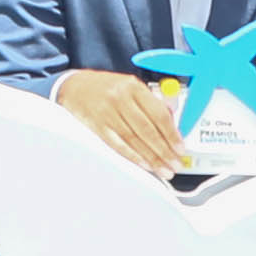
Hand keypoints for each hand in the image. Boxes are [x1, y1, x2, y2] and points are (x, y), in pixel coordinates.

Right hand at [53, 70, 190, 176]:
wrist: (74, 86)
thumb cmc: (106, 87)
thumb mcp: (130, 86)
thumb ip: (151, 101)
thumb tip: (172, 122)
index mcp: (133, 86)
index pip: (158, 113)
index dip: (172, 133)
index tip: (181, 148)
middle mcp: (120, 98)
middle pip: (147, 129)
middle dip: (164, 150)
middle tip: (176, 164)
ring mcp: (107, 113)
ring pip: (134, 139)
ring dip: (151, 157)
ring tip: (163, 169)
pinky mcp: (96, 126)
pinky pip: (117, 144)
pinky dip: (132, 156)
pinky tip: (144, 164)